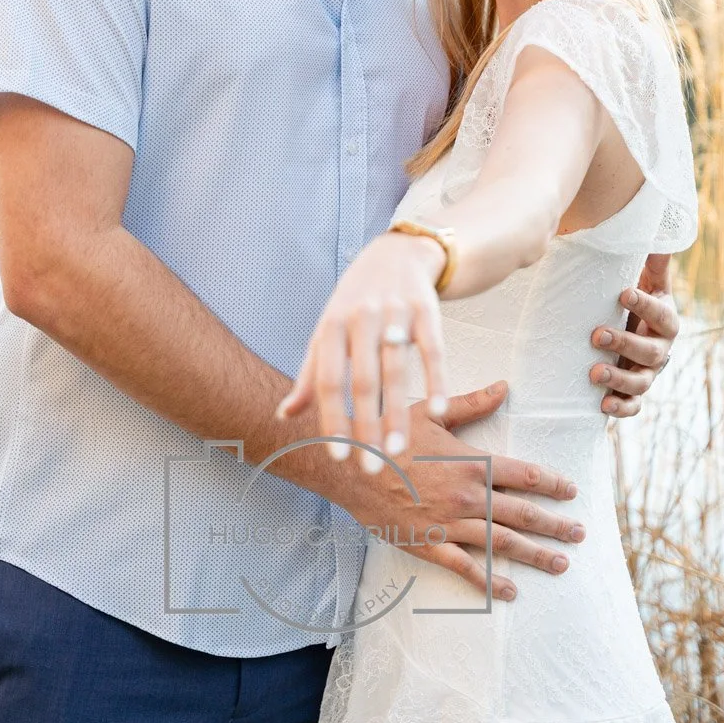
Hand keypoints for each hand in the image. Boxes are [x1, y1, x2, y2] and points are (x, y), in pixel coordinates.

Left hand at [275, 230, 449, 464]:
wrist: (396, 253)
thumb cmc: (354, 302)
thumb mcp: (327, 331)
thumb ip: (310, 375)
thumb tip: (285, 416)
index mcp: (331, 326)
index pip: (329, 381)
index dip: (333, 420)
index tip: (339, 458)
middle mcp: (360, 318)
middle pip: (364, 381)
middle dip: (367, 428)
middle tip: (372, 469)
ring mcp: (394, 312)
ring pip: (396, 370)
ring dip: (398, 414)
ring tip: (398, 451)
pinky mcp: (426, 309)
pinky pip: (432, 349)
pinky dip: (437, 380)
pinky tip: (438, 410)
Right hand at [326, 385, 585, 601]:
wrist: (347, 464)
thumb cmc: (389, 434)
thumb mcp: (431, 413)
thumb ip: (472, 403)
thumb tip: (505, 386)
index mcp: (471, 462)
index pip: (525, 475)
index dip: (553, 484)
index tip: (572, 492)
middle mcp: (467, 495)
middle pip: (523, 513)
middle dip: (555, 525)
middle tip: (580, 533)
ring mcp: (449, 523)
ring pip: (503, 543)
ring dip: (536, 555)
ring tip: (561, 563)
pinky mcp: (429, 545)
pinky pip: (467, 568)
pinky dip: (491, 582)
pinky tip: (511, 591)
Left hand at [588, 253, 679, 417]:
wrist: (630, 328)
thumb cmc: (631, 299)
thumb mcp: (644, 278)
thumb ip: (652, 260)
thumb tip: (655, 230)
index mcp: (665, 319)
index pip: (661, 314)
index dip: (645, 305)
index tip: (623, 293)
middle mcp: (660, 349)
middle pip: (651, 352)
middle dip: (625, 343)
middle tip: (596, 335)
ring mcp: (648, 373)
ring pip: (641, 382)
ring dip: (619, 379)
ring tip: (594, 373)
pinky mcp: (632, 392)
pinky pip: (633, 405)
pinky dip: (621, 408)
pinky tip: (603, 405)